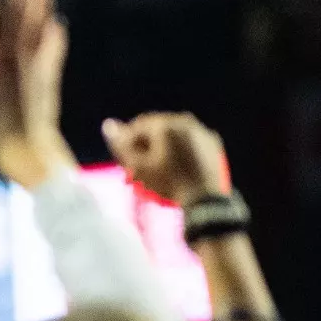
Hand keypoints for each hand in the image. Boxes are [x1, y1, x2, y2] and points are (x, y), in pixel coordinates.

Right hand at [100, 111, 230, 206]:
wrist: (204, 199)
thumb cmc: (168, 183)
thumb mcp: (139, 166)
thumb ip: (121, 144)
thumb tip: (107, 123)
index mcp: (165, 124)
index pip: (138, 126)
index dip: (128, 143)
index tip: (126, 161)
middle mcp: (184, 121)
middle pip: (157, 129)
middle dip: (147, 144)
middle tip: (141, 166)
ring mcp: (201, 130)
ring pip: (175, 134)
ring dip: (164, 146)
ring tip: (159, 167)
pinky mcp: (213, 142)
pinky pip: (191, 140)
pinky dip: (181, 149)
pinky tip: (178, 166)